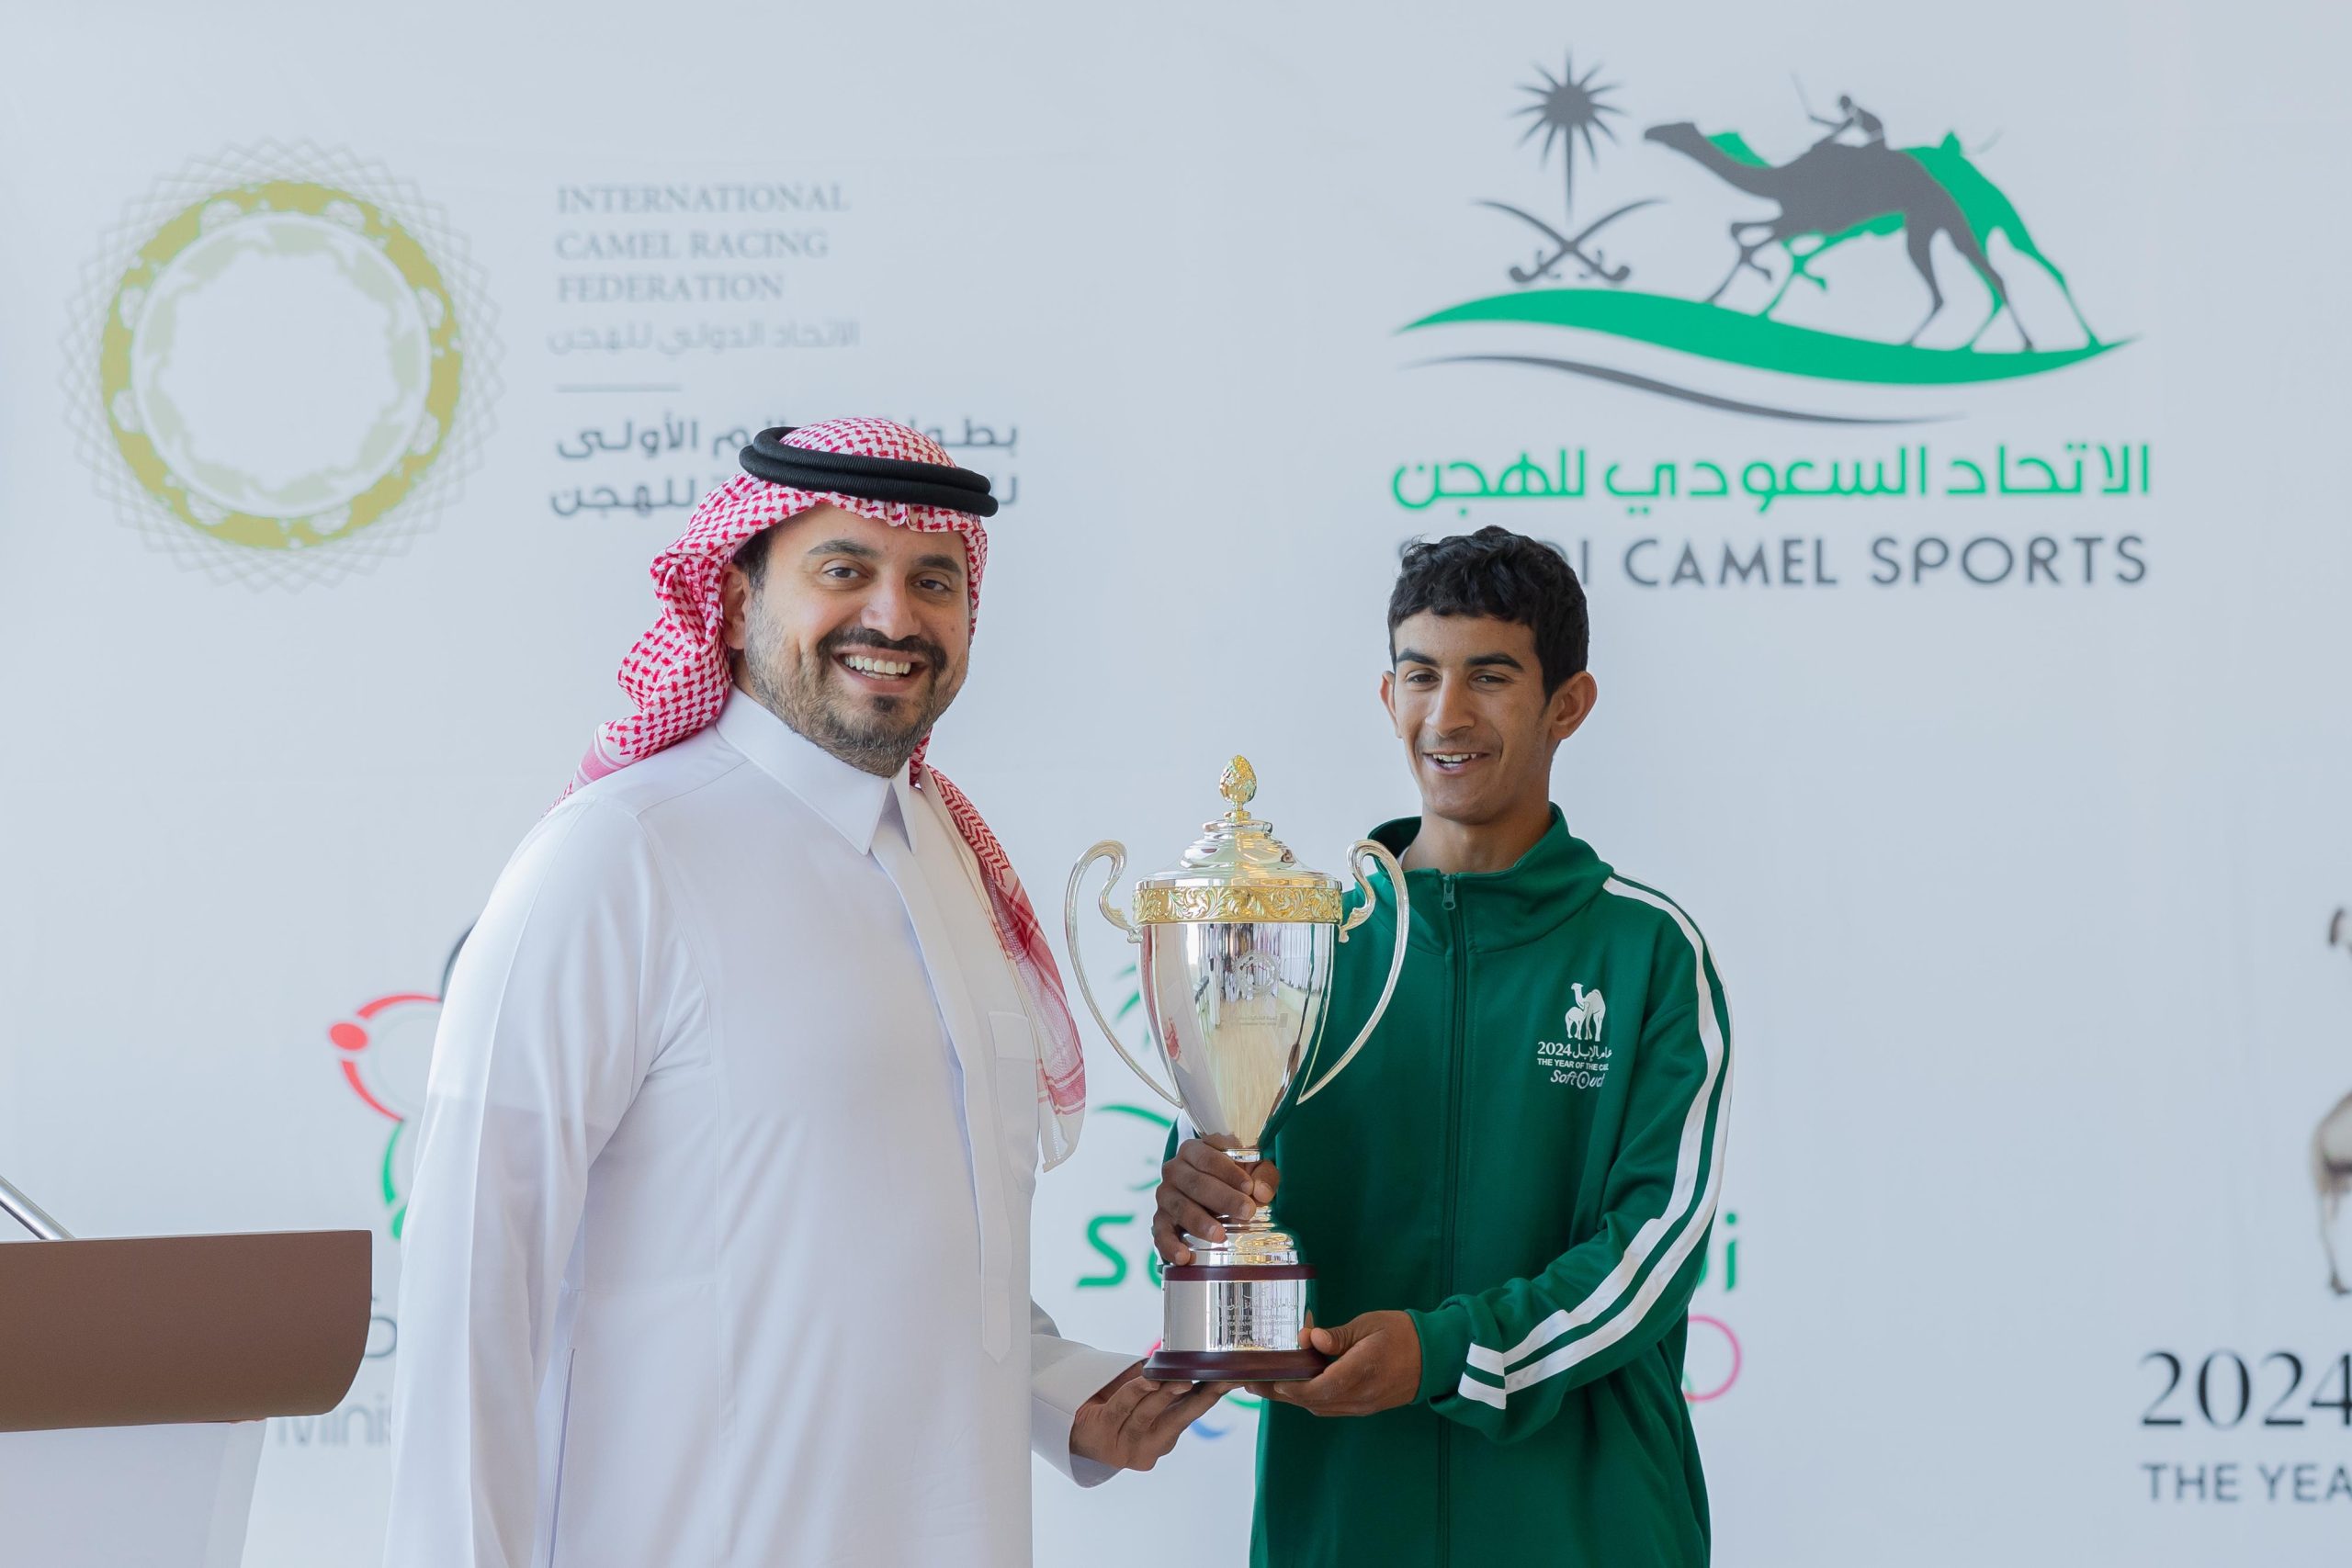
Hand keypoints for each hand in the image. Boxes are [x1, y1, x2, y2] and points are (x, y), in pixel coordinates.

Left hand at [1069, 1361, 1235, 1471]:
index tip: (1231, 1379)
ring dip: (1165, 1394)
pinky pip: (1123, 1407)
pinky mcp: (1103, 1434)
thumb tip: (1196, 1357)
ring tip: (1180, 1379)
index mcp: (1164, 1438)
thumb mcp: (1147, 1394)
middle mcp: (1149, 1448)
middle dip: (1199, 1399)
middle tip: (1217, 1380)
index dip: (1211, 1396)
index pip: (1192, 1414)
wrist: (1070, 1420)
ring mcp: (1125, 1446)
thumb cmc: (1115, 1401)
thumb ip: (1168, 1384)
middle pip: (1177, 1420)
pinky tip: (1148, 1379)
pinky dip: (1136, 1391)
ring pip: (1149, 1413)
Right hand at [1153, 1138, 1278, 1265]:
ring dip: (1199, 1222)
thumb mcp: (1251, 1169)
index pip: (1208, 1158)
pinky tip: (1184, 1257)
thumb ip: (1263, 1175)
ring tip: (1220, 1235)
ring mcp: (1166, 1196)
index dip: (1229, 1172)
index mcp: (1194, 1151)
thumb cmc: (1233, 1176)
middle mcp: (1175, 1170)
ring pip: (1180, 1207)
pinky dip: (1171, 1246)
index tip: (1249, 1187)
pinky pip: (1161, 1234)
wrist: (1210, 1191)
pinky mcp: (1160, 1221)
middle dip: (1223, 1198)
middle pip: (1196, 1183)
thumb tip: (1262, 1192)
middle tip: (1246, 1212)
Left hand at [1252, 1311, 1421, 1417]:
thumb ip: (1337, 1337)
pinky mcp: (1365, 1407)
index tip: (1264, 1376)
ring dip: (1293, 1397)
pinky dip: (1311, 1398)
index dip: (1287, 1386)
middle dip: (1279, 1393)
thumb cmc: (1402, 1334)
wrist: (1436, 1358)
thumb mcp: (1369, 1325)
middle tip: (1251, 1382)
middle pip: (1311, 1401)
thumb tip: (1309, 1340)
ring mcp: (1362, 1406)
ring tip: (1268, 1384)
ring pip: (1319, 1407)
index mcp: (1359, 1373)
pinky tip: (1298, 1386)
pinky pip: (1331, 1407)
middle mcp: (1358, 1397)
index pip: (1315, 1387)